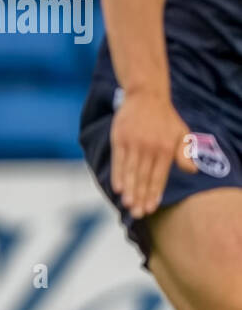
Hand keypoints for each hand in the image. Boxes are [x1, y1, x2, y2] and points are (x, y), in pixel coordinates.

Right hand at [109, 89, 196, 218]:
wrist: (146, 96)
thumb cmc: (165, 117)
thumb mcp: (181, 133)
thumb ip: (184, 153)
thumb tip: (191, 171)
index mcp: (165, 149)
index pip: (159, 176)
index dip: (154, 193)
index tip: (151, 208)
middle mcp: (149, 148)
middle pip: (144, 177)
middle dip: (141, 197)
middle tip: (138, 213)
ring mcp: (133, 144)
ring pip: (131, 171)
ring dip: (129, 190)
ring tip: (127, 205)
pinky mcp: (119, 139)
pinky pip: (118, 161)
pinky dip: (117, 175)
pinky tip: (117, 188)